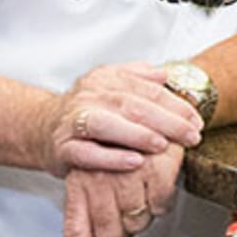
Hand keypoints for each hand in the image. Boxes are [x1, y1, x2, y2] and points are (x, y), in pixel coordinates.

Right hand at [44, 62, 202, 176]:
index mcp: (106, 80)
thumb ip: (137, 77)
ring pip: (106, 125)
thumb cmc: (85, 110)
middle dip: (166, 121)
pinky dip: (111, 158)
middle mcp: (89, 97)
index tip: (196, 120)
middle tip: (190, 135)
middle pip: (131, 105)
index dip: (175, 104)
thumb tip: (164, 74)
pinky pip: (86, 153)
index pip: (146, 89)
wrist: (40, 128)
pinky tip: (134, 162)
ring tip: (162, 144)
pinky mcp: (63, 148)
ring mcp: (74, 122)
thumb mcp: (109, 85)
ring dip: (137, 134)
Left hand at [60, 142, 183, 236]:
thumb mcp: (93, 176)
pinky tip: (162, 195)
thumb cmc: (117, 144)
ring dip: (146, 218)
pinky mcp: (155, 166)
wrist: (140, 105)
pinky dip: (163, 205)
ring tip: (148, 202)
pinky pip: (160, 204)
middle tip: (134, 215)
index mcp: (79, 183)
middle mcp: (98, 179)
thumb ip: (91, 210)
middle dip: (126, 230)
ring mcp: (125, 173)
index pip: (76, 230)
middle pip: (112, 232)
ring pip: (137, 220)